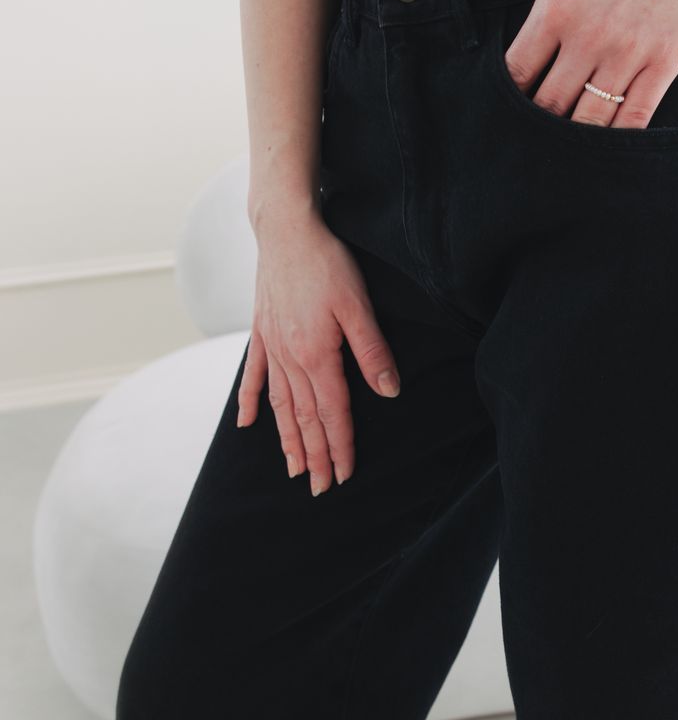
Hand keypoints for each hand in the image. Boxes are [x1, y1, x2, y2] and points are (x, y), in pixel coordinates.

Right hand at [235, 204, 400, 494]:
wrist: (286, 230)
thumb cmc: (327, 262)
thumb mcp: (359, 305)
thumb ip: (372, 350)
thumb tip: (388, 391)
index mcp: (317, 355)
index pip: (332, 412)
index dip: (340, 446)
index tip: (345, 475)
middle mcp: (290, 357)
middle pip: (304, 417)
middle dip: (315, 456)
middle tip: (321, 489)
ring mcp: (271, 346)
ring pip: (280, 405)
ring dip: (287, 439)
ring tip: (293, 469)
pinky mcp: (261, 331)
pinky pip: (254, 376)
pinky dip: (252, 402)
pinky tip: (248, 424)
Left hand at [447, 0, 677, 127]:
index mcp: (557, 5)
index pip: (516, 71)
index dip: (506, 93)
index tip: (505, 100)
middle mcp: (589, 36)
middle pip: (549, 103)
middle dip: (536, 119)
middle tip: (532, 127)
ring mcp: (629, 53)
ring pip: (589, 118)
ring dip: (573, 133)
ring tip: (564, 140)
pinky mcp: (665, 61)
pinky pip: (636, 116)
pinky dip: (618, 136)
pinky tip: (607, 140)